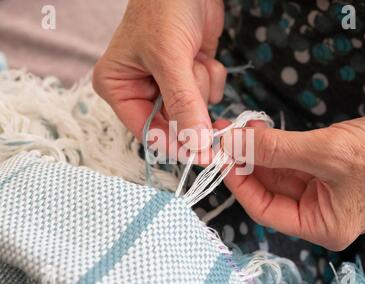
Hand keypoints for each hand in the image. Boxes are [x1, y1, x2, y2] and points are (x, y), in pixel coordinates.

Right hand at [92, 0, 225, 148]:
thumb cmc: (164, 7)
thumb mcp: (169, 58)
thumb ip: (183, 103)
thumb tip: (197, 145)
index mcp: (118, 88)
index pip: (145, 131)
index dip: (173, 144)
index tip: (200, 153)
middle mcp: (140, 91)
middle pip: (173, 125)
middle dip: (190, 104)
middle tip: (193, 78)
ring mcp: (167, 86)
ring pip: (195, 111)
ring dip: (201, 85)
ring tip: (191, 56)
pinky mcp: (189, 79)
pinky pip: (208, 96)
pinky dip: (211, 76)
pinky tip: (202, 54)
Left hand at [219, 99, 364, 250]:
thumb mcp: (324, 151)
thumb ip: (275, 149)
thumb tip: (232, 143)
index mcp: (322, 225)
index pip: (266, 210)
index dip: (240, 184)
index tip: (222, 158)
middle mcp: (319, 212)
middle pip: (268, 189)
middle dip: (245, 162)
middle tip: (225, 137)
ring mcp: (321, 189)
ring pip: (275, 171)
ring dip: (256, 150)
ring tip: (238, 127)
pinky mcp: (322, 168)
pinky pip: (288, 160)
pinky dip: (272, 145)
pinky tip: (257, 130)